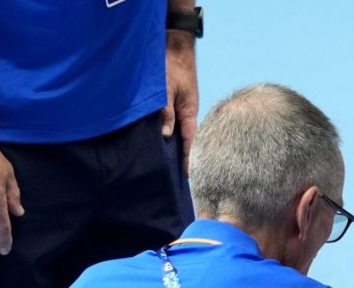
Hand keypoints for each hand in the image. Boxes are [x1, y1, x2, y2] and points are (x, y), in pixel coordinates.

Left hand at [161, 30, 198, 176]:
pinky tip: (163, 140)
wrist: (175, 45)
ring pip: (179, 131)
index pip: (190, 141)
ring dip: (175, 146)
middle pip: (186, 139)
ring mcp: (183, 107)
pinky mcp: (177, 102)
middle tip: (177, 176)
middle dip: (183, 156)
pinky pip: (175, 123)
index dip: (188, 158)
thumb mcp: (166, 89)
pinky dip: (171, 134)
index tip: (187, 176)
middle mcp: (188, 112)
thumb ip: (166, 111)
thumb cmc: (171, 65)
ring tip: (168, 164)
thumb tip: (165, 135)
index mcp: (190, 111)